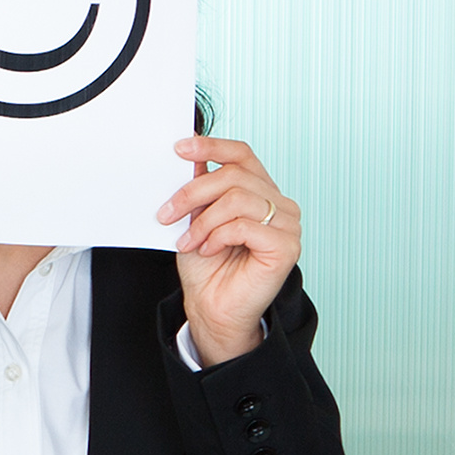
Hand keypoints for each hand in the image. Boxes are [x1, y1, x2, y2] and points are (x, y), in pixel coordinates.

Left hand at [162, 137, 299, 363]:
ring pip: (238, 198)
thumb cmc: (207, 267)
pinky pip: (245, 225)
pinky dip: (218, 236)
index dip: (212, 146)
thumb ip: (199, 187)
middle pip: (234, 175)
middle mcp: (280, 204)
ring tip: (187, 241)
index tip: (179, 148)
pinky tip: (207, 250)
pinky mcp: (286, 246)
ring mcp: (288, 224)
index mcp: (261, 192)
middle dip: (193, 192)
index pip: (242, 155)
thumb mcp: (196, 219)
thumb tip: (188, 154)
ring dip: (203, 220)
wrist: (213, 309)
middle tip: (167, 214)